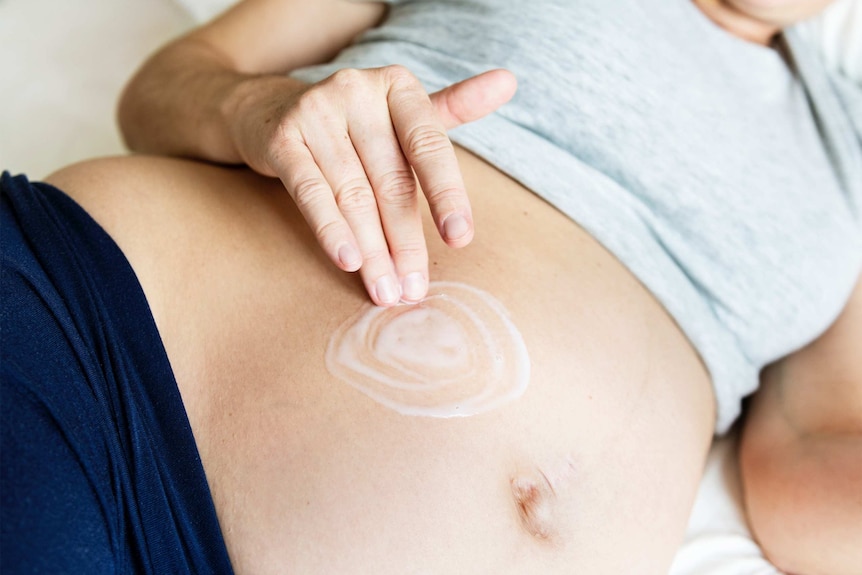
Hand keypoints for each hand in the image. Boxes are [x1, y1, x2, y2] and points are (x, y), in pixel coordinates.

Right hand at [228, 66, 516, 305]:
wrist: (269, 110)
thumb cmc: (355, 123)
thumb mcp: (404, 112)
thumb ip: (454, 107)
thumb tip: (509, 81)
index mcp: (398, 87)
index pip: (429, 146)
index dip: (446, 195)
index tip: (460, 239)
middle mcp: (357, 91)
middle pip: (390, 181)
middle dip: (404, 242)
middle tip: (414, 290)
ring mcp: (315, 112)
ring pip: (353, 194)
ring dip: (372, 250)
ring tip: (386, 291)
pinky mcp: (282, 138)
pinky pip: (311, 192)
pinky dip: (330, 229)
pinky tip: (348, 262)